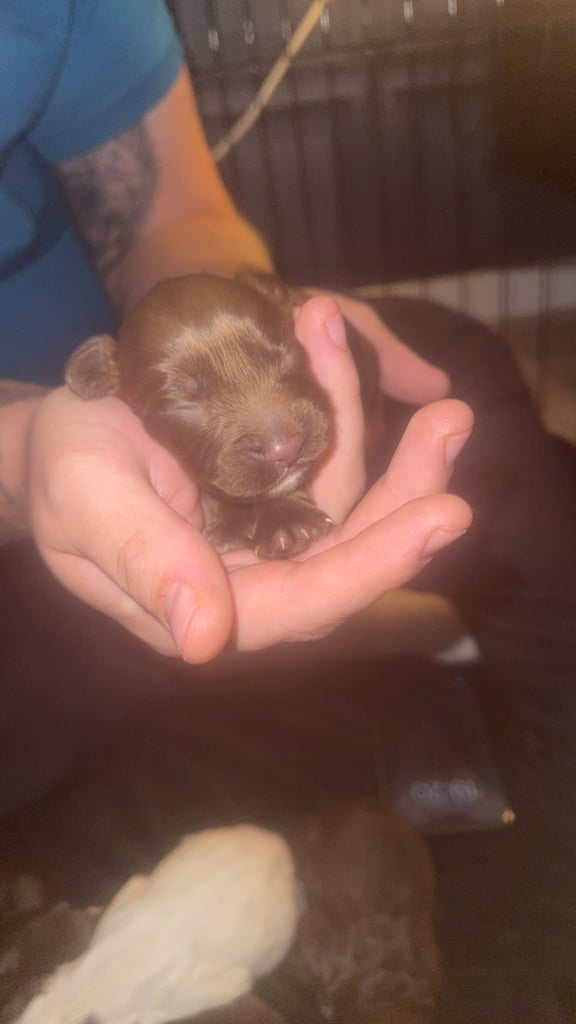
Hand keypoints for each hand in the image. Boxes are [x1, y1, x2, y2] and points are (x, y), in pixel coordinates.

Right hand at [26, 296, 471, 661]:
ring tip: (372, 347)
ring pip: (350, 498)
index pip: (304, 601)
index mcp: (205, 606)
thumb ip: (144, 563)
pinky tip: (331, 342)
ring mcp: (272, 533)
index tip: (441, 514)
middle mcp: (254, 579)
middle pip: (350, 551)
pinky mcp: (279, 489)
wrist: (57, 437)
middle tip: (453, 421)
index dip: (375, 565)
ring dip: (379, 429)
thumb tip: (203, 640)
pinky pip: (326, 455)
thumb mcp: (88, 503)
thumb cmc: (61, 470)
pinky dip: (337, 401)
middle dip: (408, 491)